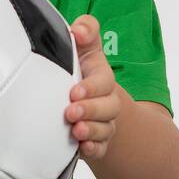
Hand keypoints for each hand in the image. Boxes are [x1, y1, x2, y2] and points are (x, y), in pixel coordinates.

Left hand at [65, 14, 120, 159]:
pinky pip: (100, 148)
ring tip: (76, 131)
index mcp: (101, 77)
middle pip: (108, 107)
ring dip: (91, 130)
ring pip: (104, 129)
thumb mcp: (84, 47)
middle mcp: (105, 100)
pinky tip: (82, 148)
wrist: (86, 100)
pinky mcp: (96, 140)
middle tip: (70, 111)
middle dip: (90, 110)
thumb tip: (80, 29)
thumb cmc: (79, 69)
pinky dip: (93, 149)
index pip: (104, 81)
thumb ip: (85, 30)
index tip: (73, 91)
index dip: (91, 87)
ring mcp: (102, 122)